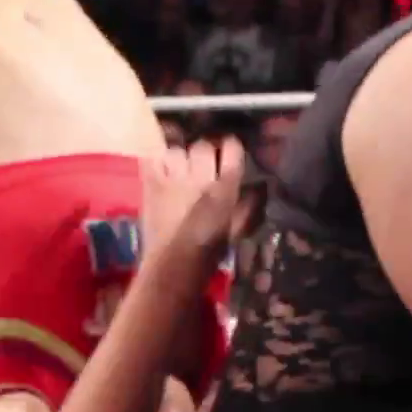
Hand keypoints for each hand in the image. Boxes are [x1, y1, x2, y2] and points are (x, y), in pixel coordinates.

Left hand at [142, 138, 245, 269]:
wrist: (174, 265)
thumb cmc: (209, 251)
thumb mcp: (237, 229)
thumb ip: (249, 205)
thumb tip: (260, 187)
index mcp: (225, 185)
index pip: (232, 147)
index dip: (230, 147)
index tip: (228, 151)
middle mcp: (200, 175)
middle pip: (203, 145)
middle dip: (205, 152)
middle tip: (202, 164)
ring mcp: (173, 177)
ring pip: (177, 150)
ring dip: (179, 157)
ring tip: (179, 169)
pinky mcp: (151, 183)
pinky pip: (153, 158)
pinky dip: (156, 160)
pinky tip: (160, 168)